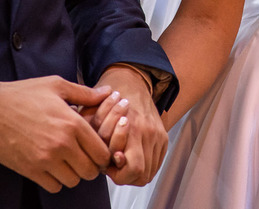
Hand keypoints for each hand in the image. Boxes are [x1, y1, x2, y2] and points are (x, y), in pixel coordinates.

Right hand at [0, 77, 112, 192]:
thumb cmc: (24, 95)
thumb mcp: (57, 86)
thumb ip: (85, 93)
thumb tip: (109, 93)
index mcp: (72, 123)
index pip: (101, 152)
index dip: (104, 154)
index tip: (98, 151)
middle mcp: (62, 144)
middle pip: (90, 171)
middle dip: (91, 167)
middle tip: (84, 158)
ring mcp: (45, 160)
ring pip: (73, 181)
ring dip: (73, 174)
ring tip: (68, 162)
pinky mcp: (30, 170)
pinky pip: (53, 187)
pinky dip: (56, 181)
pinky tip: (53, 168)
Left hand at [91, 66, 167, 185]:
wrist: (133, 82)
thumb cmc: (110, 100)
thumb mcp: (95, 117)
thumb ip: (98, 141)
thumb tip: (103, 164)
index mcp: (133, 127)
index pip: (133, 168)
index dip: (118, 173)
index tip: (109, 164)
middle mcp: (149, 132)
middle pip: (142, 173)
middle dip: (125, 175)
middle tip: (114, 166)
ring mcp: (158, 135)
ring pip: (150, 172)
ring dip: (134, 172)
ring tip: (123, 161)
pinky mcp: (163, 137)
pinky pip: (156, 163)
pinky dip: (144, 165)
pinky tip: (132, 157)